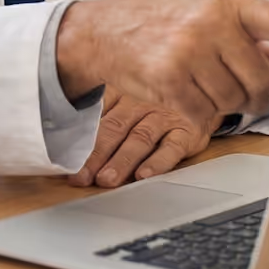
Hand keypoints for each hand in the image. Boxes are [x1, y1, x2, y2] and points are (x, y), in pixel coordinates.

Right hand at [57, 0, 268, 129]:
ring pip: (235, 101)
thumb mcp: (214, 24)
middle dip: (255, 94)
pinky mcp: (167, 77)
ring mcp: (187, 48)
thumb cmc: (165, 25)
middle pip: (262, 80)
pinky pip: (205, 114)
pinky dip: (198, 114)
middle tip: (236, 87)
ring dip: (223, 103)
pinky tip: (182, 93)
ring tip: (200, 82)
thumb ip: (264, 48)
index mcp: (229, 2)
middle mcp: (210, 21)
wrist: (102, 31)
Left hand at [68, 88, 213, 188]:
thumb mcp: (128, 95)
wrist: (202, 89)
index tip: (66, 160)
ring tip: (107, 179)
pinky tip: (144, 174)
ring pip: (139, 139)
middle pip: (115, 129)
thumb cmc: (155, 100)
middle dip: (96, 155)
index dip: (81, 139)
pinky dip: (158, 161)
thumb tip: (66, 132)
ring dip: (122, 160)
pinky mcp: (188, 131)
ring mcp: (164, 116)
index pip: (97, 116)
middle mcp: (141, 103)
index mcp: (121, 93)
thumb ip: (101, 110)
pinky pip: (172, 146)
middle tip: (82, 176)